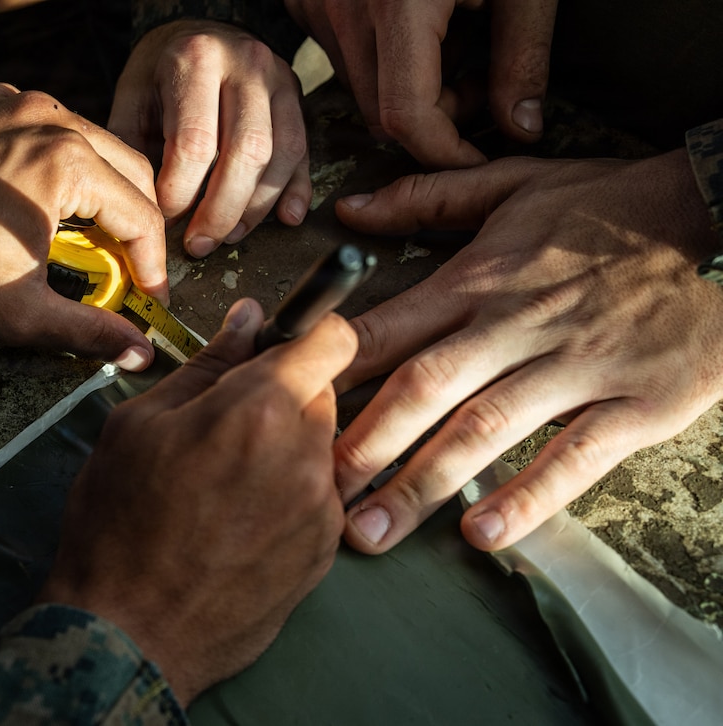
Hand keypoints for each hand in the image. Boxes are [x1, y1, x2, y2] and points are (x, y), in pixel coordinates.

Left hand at [0, 83, 166, 370]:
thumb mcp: (20, 312)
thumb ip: (90, 331)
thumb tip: (138, 354)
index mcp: (65, 161)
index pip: (140, 214)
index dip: (152, 264)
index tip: (149, 295)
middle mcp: (43, 116)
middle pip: (125, 168)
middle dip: (132, 221)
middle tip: (124, 266)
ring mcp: (7, 100)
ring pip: (84, 141)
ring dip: (93, 188)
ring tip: (80, 235)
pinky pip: (33, 126)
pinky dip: (44, 160)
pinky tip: (29, 198)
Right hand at [38, 298, 357, 704]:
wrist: (128, 635)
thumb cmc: (117, 525)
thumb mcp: (138, 425)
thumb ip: (206, 366)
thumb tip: (247, 320)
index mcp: (259, 410)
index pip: (333, 338)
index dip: (307, 334)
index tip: (280, 346)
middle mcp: (306, 455)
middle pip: (323, 391)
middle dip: (284, 393)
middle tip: (227, 424)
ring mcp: (321, 509)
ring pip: (319, 445)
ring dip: (287, 445)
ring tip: (228, 481)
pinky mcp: (324, 552)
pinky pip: (318, 496)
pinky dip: (290, 493)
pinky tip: (240, 520)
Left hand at [109, 20, 309, 258]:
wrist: (198, 30)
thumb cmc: (161, 72)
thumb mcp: (133, 97)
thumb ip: (134, 148)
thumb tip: (144, 211)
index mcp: (196, 60)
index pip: (196, 143)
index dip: (181, 193)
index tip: (164, 220)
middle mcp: (245, 65)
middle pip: (246, 153)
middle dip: (221, 211)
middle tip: (199, 245)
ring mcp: (278, 79)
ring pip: (280, 156)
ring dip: (256, 208)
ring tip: (229, 236)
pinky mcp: (297, 97)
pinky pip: (303, 151)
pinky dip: (297, 190)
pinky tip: (286, 218)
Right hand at [284, 0, 557, 167]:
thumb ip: (522, 58)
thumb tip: (520, 128)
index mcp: (401, 3)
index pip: (407, 116)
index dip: (446, 150)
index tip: (478, 154)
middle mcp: (347, 8)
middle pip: (381, 112)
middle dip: (434, 121)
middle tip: (483, 87)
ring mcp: (318, 3)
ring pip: (360, 86)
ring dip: (409, 91)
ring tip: (457, 46)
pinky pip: (341, 53)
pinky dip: (382, 58)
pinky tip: (418, 22)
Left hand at [332, 150, 722, 551]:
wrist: (720, 215)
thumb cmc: (606, 208)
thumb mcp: (513, 186)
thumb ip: (424, 199)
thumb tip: (347, 208)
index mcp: (479, 278)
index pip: (391, 328)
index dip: (333, 373)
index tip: (287, 414)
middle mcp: (517, 323)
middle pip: (426, 386)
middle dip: (364, 443)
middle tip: (316, 494)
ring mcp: (578, 364)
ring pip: (488, 428)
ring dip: (425, 482)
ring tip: (375, 532)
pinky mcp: (637, 401)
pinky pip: (576, 455)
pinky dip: (530, 496)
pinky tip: (484, 534)